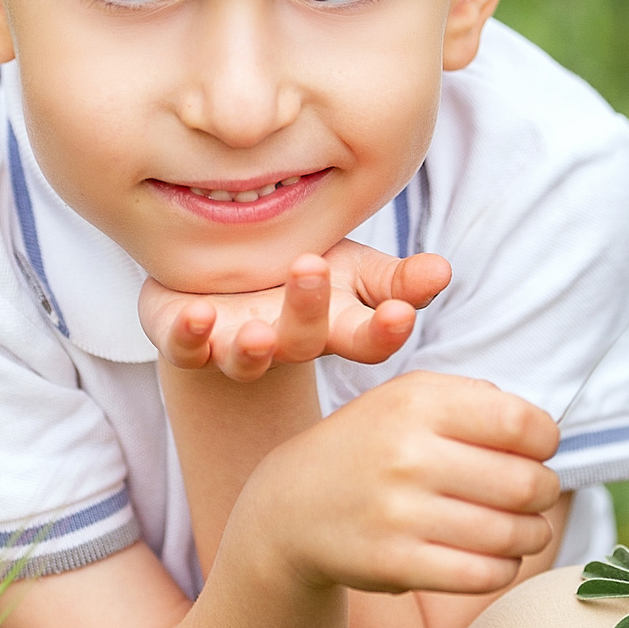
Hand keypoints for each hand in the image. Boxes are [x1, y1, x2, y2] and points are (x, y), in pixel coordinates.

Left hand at [140, 241, 452, 379]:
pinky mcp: (187, 341)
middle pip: (303, 341)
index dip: (386, 332)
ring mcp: (236, 347)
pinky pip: (185, 348)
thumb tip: (443, 271)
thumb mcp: (354, 271)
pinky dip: (188, 336)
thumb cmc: (301, 276)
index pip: (368, 339)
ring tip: (257, 330)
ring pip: (246, 358)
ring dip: (251, 348)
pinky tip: (197, 316)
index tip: (401, 313)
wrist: (224, 285)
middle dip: (308, 311)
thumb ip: (397, 278)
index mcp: (334, 326)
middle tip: (311, 269)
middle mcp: (286, 343)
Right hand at [238, 370, 560, 596]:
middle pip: (525, 483)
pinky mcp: (394, 564)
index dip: (547, 440)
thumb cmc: (371, 446)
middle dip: (544, 491)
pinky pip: (483, 574)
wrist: (292, 506)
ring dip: (532, 534)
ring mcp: (399, 513)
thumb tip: (542, 431)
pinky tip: (498, 557)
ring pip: (510, 534)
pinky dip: (505, 568)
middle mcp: (408, 455)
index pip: (521, 423)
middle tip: (536, 494)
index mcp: (417, 403)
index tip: (539, 450)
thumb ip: (475, 399)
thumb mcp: (407, 397)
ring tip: (525, 529)